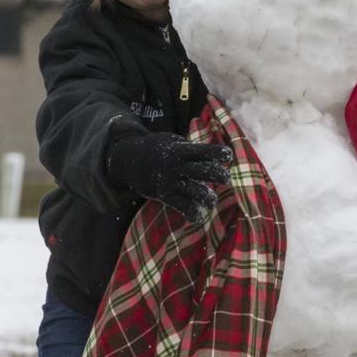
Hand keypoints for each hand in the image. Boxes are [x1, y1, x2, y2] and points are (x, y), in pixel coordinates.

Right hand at [107, 131, 232, 221]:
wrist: (128, 159)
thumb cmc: (156, 148)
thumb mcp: (171, 141)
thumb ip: (190, 148)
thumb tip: (213, 154)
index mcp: (179, 150)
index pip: (201, 151)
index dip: (216, 153)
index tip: (228, 155)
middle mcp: (176, 166)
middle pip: (201, 170)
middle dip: (217, 174)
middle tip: (226, 179)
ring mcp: (170, 181)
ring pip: (194, 190)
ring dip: (207, 197)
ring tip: (212, 200)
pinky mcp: (164, 195)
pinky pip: (181, 206)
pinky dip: (192, 212)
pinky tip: (199, 216)